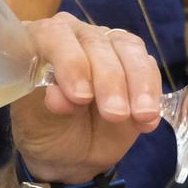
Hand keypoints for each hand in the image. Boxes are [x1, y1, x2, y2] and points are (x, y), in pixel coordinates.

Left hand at [9, 15, 162, 183]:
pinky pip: (149, 68)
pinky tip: (147, 121)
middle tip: (114, 114)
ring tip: (140, 116)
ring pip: (129, 51)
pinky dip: (152, 94)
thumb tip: (57, 96)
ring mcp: (107, 47)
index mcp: (40, 39)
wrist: (69, 153)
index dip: (70, 62)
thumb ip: (43, 106)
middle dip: (109, 80)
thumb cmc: (44, 129)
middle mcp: (75, 35)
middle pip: (96, 43)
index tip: (80, 97)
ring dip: (138, 84)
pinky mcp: (135, 65)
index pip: (55, 35)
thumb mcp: (35, 123)